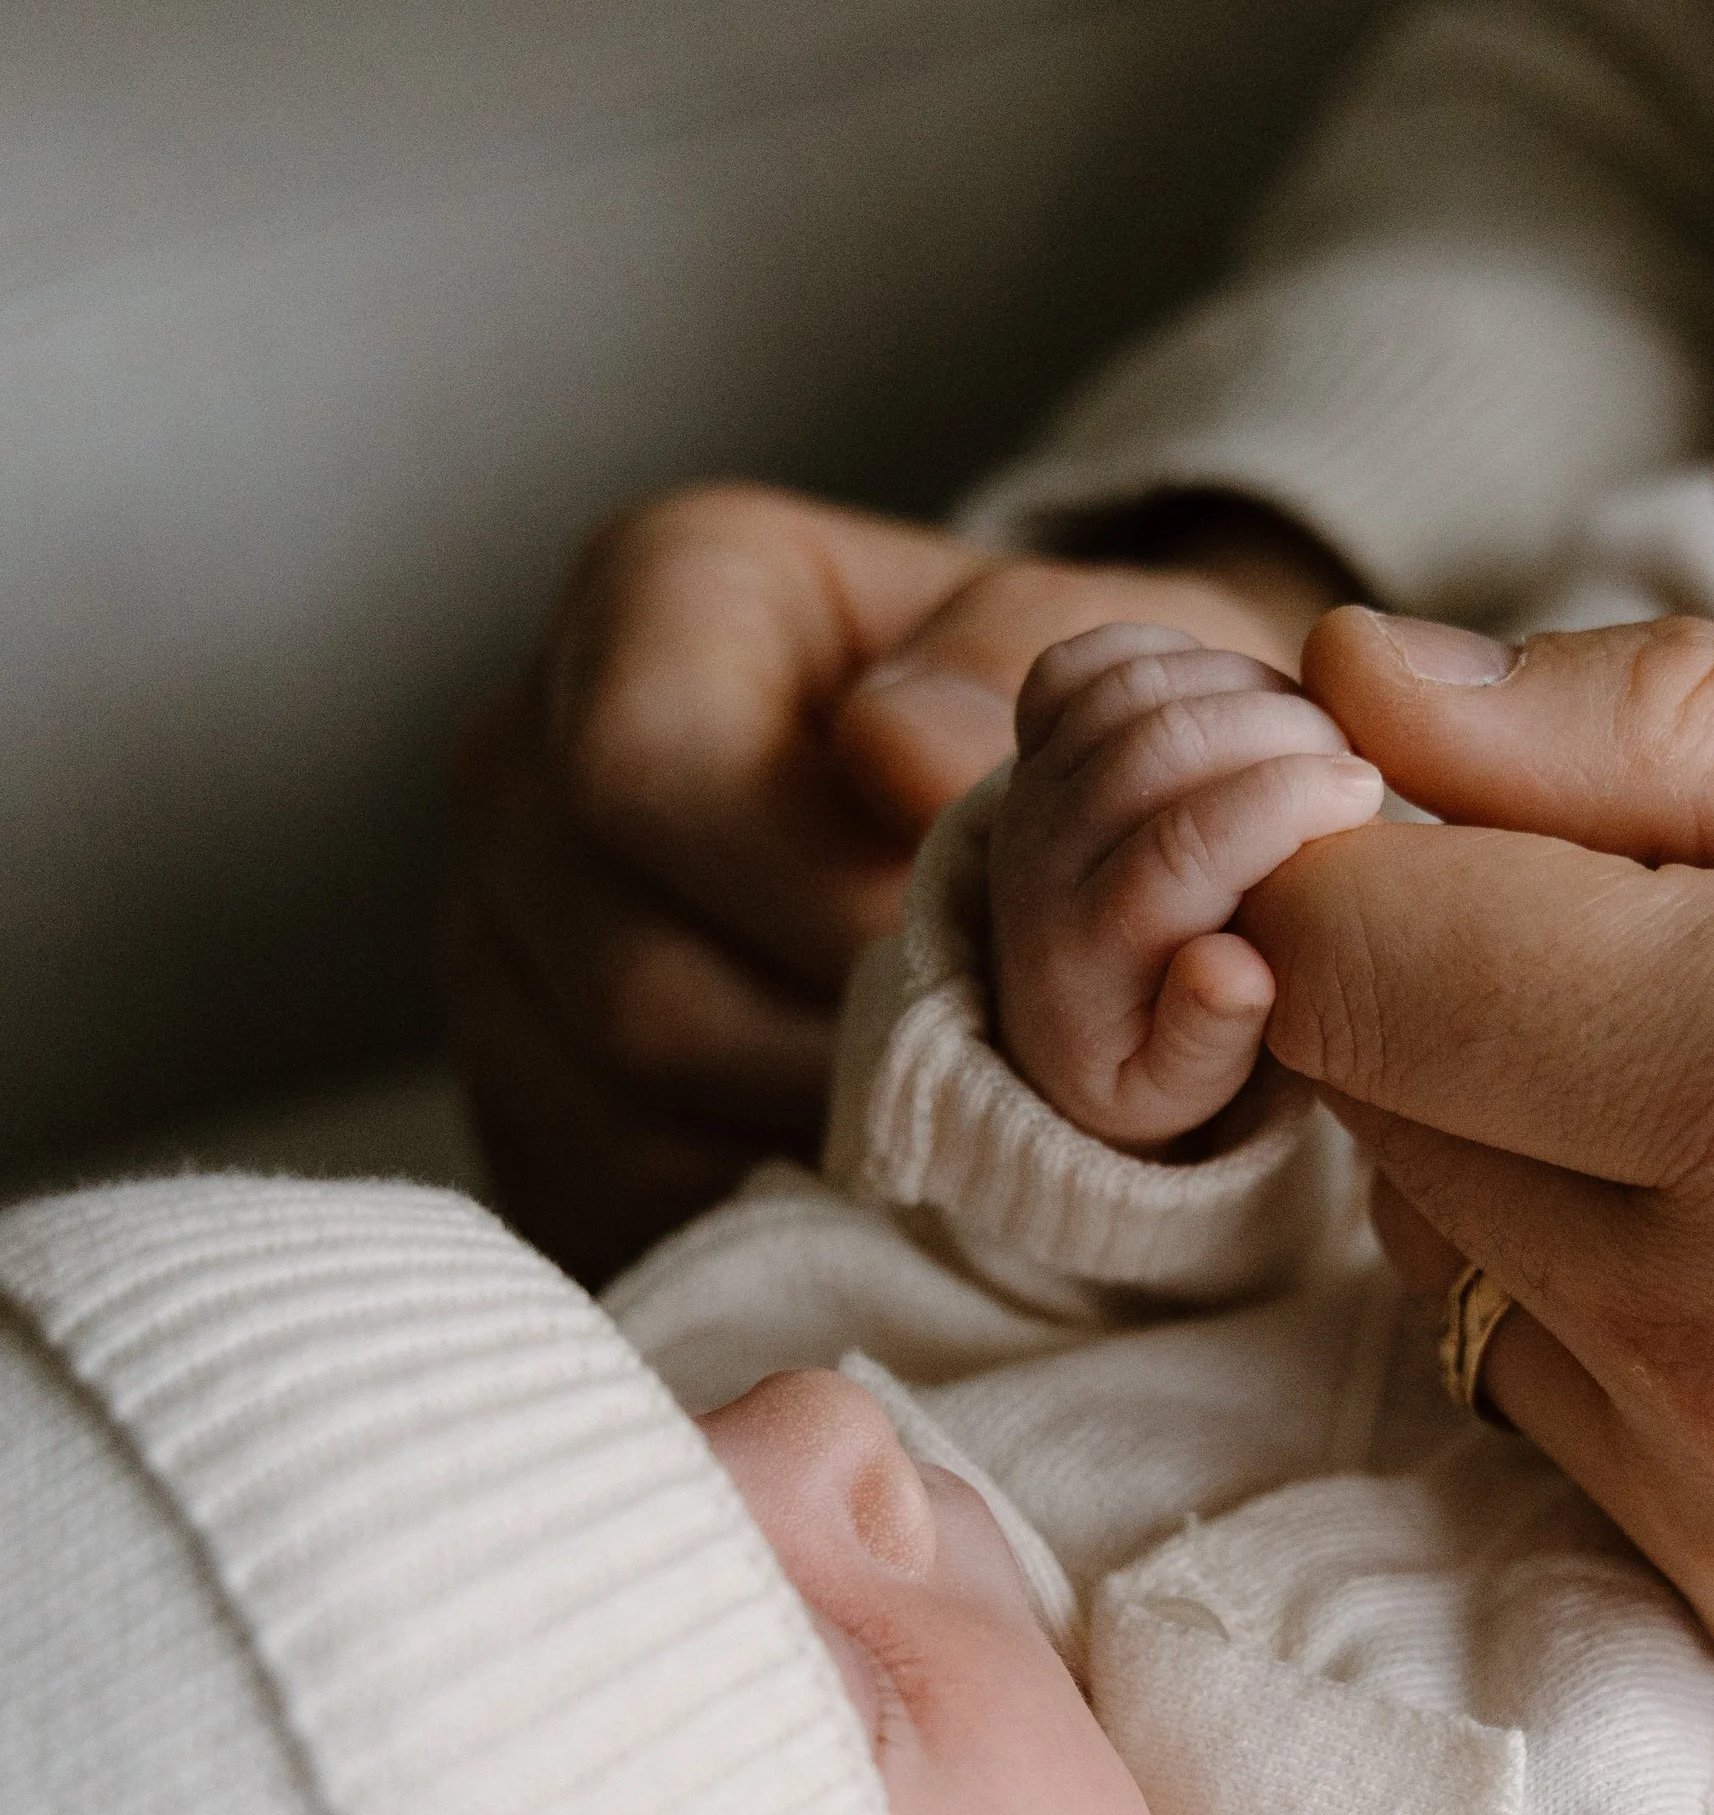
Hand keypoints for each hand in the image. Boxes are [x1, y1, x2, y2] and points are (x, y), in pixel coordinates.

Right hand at [446, 484, 1350, 1279]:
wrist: (1039, 828)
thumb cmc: (1078, 739)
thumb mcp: (1107, 664)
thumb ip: (1029, 674)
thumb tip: (911, 762)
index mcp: (660, 594)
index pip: (647, 767)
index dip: (818, 899)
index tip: (986, 959)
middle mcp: (532, 759)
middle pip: (637, 979)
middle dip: (848, 1062)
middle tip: (1010, 1100)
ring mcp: (504, 942)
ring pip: (620, 1112)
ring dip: (818, 1155)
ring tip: (972, 1153)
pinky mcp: (529, 1097)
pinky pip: (612, 1203)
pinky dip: (772, 1220)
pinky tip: (897, 1200)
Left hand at [991, 627, 1381, 1147]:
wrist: (1051, 1033)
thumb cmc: (1144, 1066)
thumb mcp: (1181, 1095)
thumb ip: (1208, 1038)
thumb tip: (1235, 969)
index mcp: (1084, 953)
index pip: (1178, 847)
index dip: (1282, 801)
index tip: (1366, 794)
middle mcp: (1040, 856)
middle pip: (1155, 744)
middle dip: (1277, 728)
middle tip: (1356, 763)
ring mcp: (1032, 787)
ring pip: (1129, 687)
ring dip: (1239, 684)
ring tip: (1313, 735)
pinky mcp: (1035, 741)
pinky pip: (1087, 660)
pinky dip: (1172, 653)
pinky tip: (1237, 698)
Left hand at [1240, 608, 1713, 1701]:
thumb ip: (1681, 716)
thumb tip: (1351, 678)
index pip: (1355, 944)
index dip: (1360, 826)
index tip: (1460, 775)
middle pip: (1369, 1101)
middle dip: (1450, 964)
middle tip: (1664, 895)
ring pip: (1436, 1258)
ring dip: (1515, 1131)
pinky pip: (1549, 1404)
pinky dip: (1601, 1294)